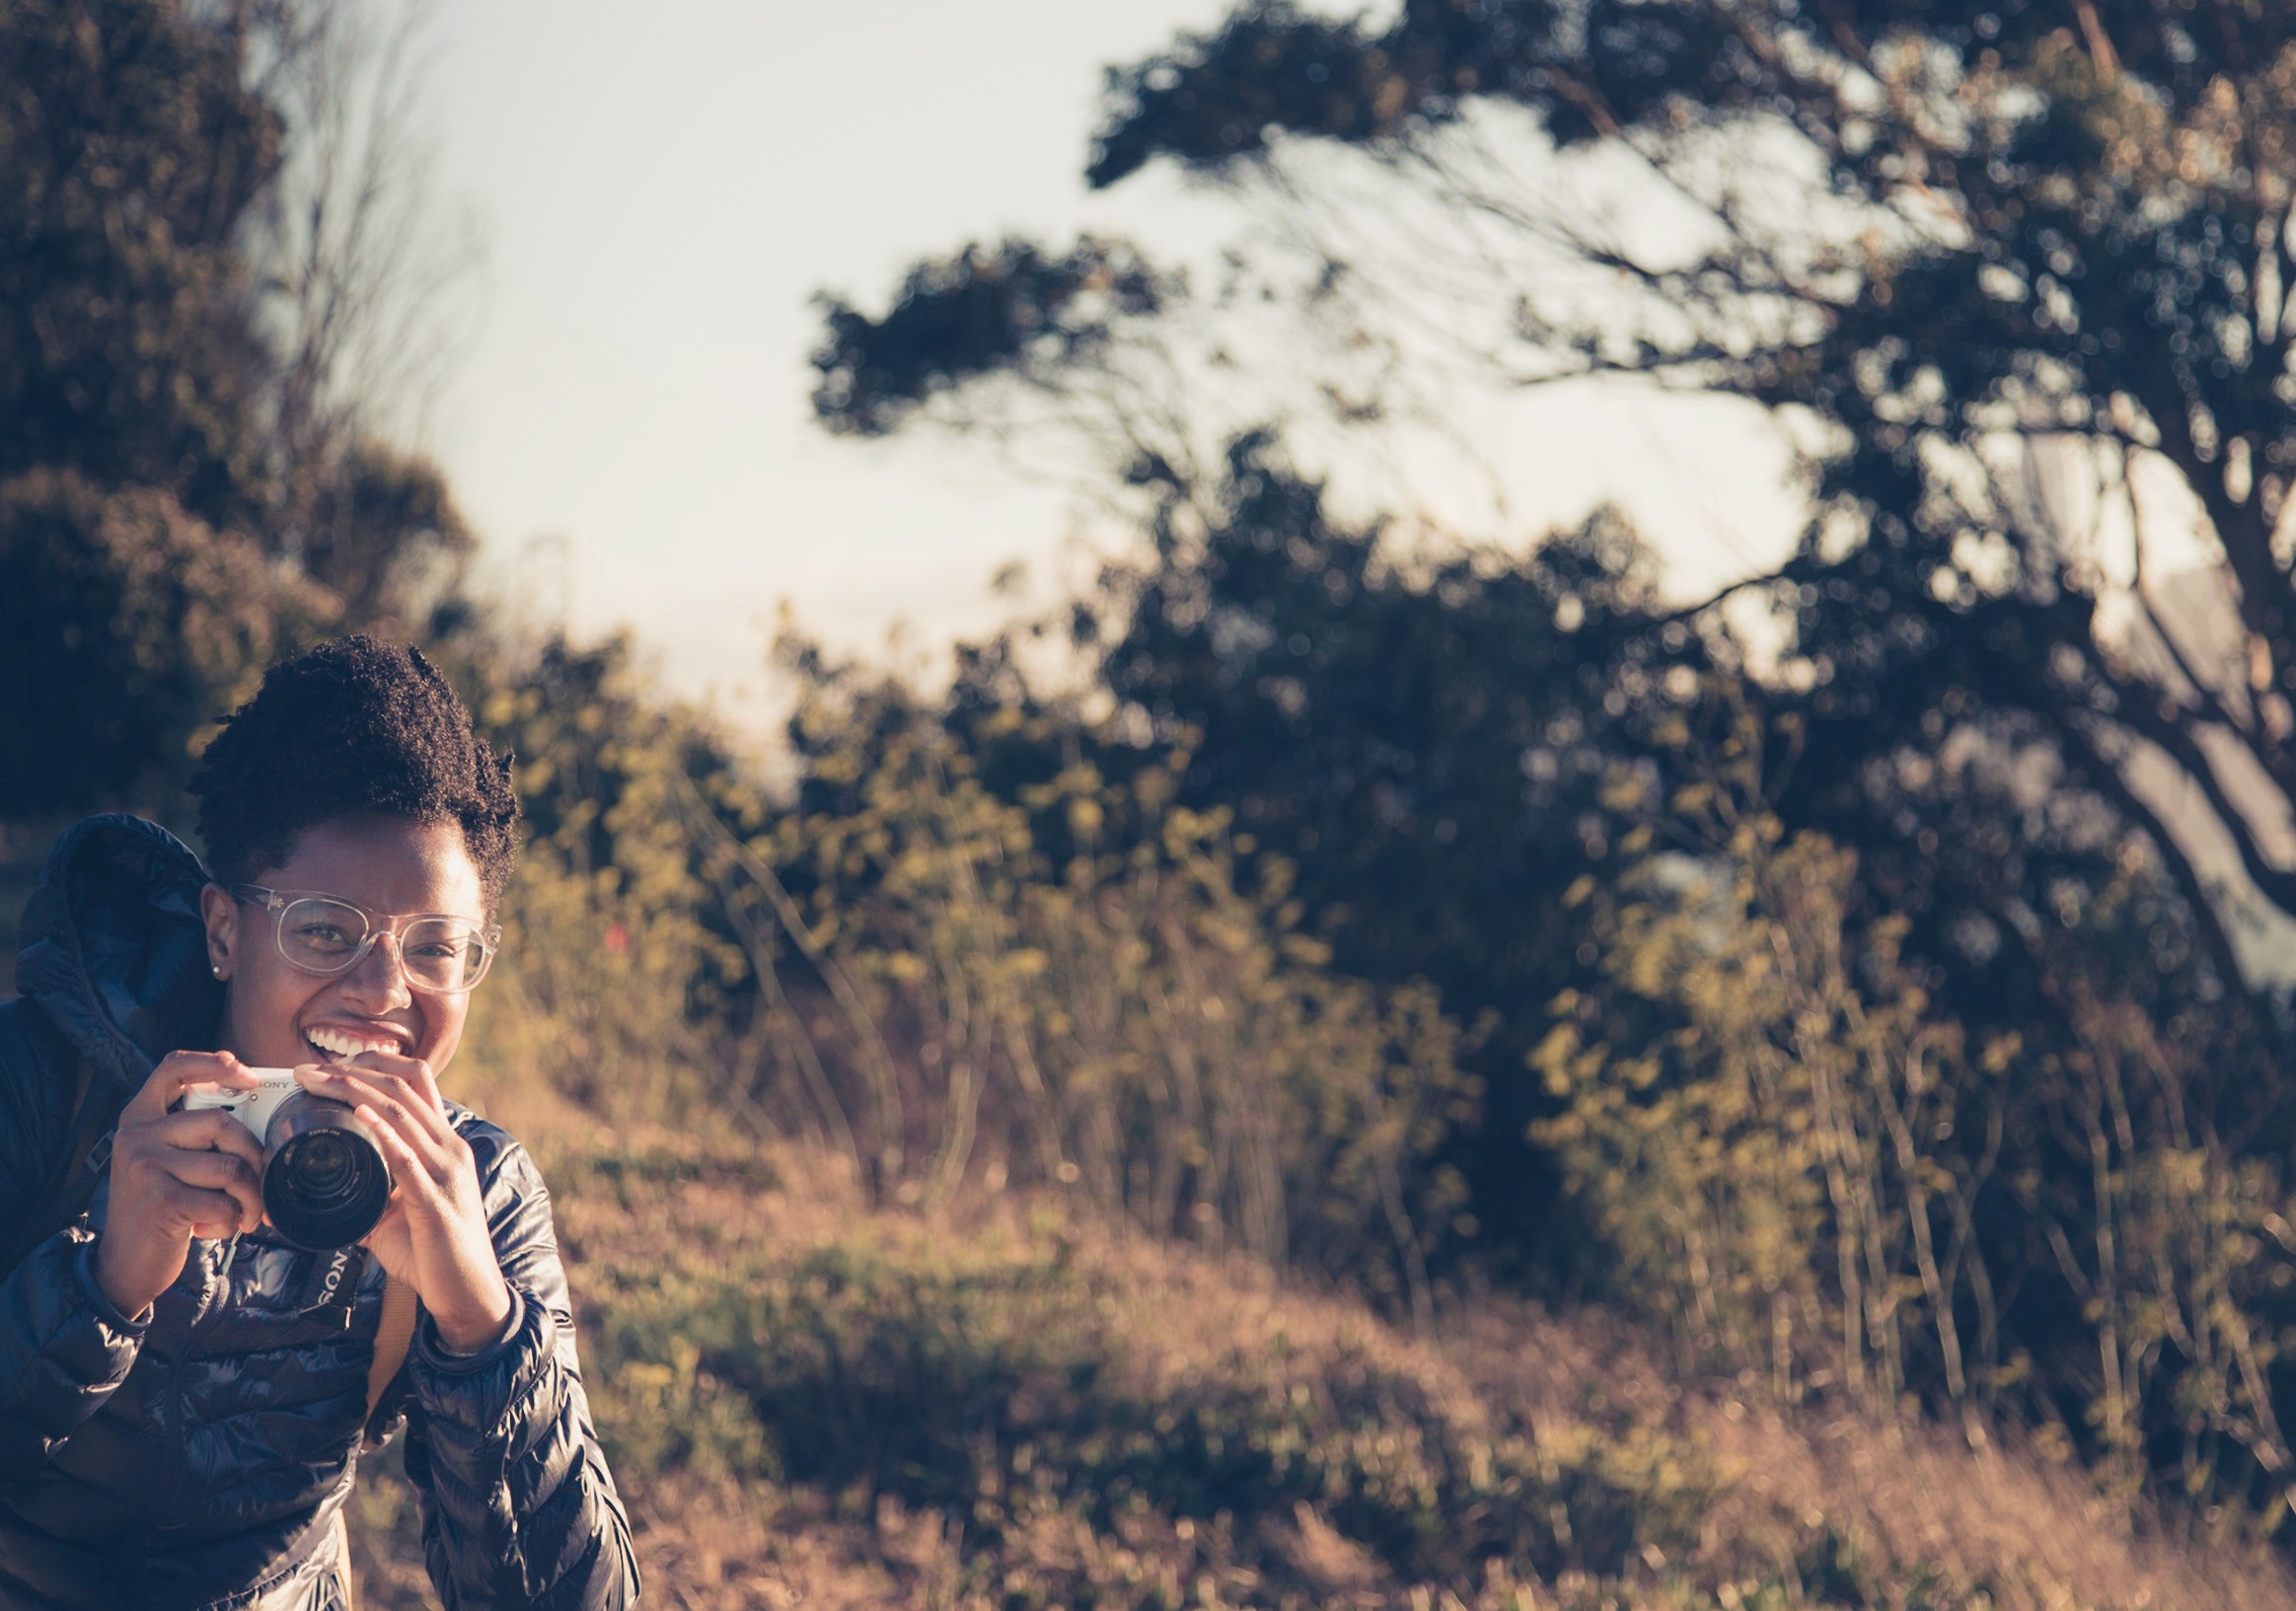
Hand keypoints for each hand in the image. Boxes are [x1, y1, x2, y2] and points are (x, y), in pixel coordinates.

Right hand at [95, 1051, 266, 1319]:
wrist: (124, 1265)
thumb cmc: (162, 1207)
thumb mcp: (167, 1161)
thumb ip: (196, 1134)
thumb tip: (260, 1111)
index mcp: (139, 1118)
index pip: (173, 1067)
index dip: (215, 1064)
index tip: (250, 1079)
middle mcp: (137, 1136)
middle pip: (222, 1123)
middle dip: (255, 1157)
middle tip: (260, 1184)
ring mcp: (146, 1167)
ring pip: (231, 1167)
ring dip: (250, 1197)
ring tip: (244, 1214)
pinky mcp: (162, 1200)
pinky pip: (224, 1201)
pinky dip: (233, 1220)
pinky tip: (218, 1228)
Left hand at [295, 1054, 512, 1353]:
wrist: (467, 1292)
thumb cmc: (433, 1254)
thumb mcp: (398, 1213)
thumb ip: (369, 1194)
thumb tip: (317, 1196)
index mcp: (443, 1145)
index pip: (417, 1082)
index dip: (374, 1064)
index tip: (329, 1065)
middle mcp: (450, 1148)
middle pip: (405, 1086)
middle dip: (352, 1071)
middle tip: (307, 1070)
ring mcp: (446, 1172)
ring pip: (403, 1112)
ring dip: (354, 1091)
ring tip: (318, 1083)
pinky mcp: (436, 1201)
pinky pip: (406, 1158)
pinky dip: (382, 1131)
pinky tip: (360, 1116)